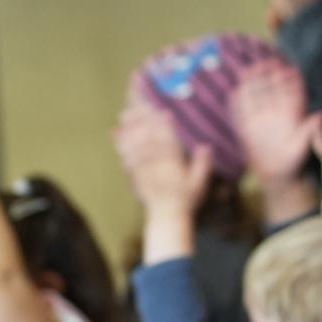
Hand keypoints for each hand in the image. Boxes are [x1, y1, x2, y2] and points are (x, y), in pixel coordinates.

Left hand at [115, 103, 210, 217]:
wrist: (166, 217)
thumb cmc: (185, 200)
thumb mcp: (199, 183)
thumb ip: (202, 164)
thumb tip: (206, 146)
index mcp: (172, 162)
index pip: (167, 138)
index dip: (164, 123)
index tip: (162, 109)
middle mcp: (155, 162)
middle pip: (148, 135)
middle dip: (143, 117)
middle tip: (139, 104)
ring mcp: (142, 167)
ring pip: (134, 143)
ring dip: (129, 126)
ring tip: (125, 111)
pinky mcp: (133, 173)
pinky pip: (124, 155)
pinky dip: (120, 142)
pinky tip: (115, 131)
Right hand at [233, 57, 319, 183]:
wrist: (276, 174)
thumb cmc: (294, 161)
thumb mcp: (304, 146)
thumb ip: (309, 130)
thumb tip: (320, 115)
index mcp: (293, 114)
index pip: (292, 92)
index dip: (291, 80)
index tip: (289, 70)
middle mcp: (277, 112)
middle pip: (273, 88)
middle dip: (269, 74)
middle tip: (266, 63)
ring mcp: (262, 118)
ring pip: (256, 96)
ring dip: (252, 84)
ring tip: (246, 72)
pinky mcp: (249, 128)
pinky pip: (242, 113)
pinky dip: (238, 103)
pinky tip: (234, 93)